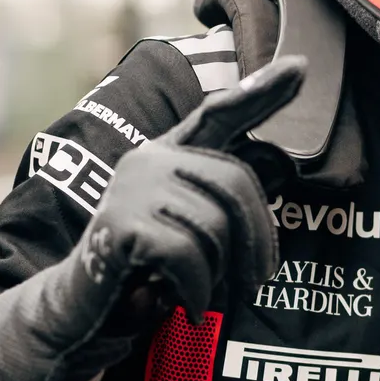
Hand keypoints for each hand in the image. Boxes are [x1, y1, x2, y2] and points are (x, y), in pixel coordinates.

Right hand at [0, 55, 305, 380]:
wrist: (78, 313)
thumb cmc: (139, 277)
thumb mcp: (188, 239)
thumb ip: (218, 216)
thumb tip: (271, 203)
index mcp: (168, 157)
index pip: (218, 115)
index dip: (259, 93)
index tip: (301, 67)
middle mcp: (149, 160)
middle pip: (236, 188)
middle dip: (257, 245)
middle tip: (253, 287)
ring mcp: (132, 188)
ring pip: (216, 228)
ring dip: (219, 277)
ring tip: (197, 294)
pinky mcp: (121, 223)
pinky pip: (189, 256)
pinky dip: (197, 292)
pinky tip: (184, 305)